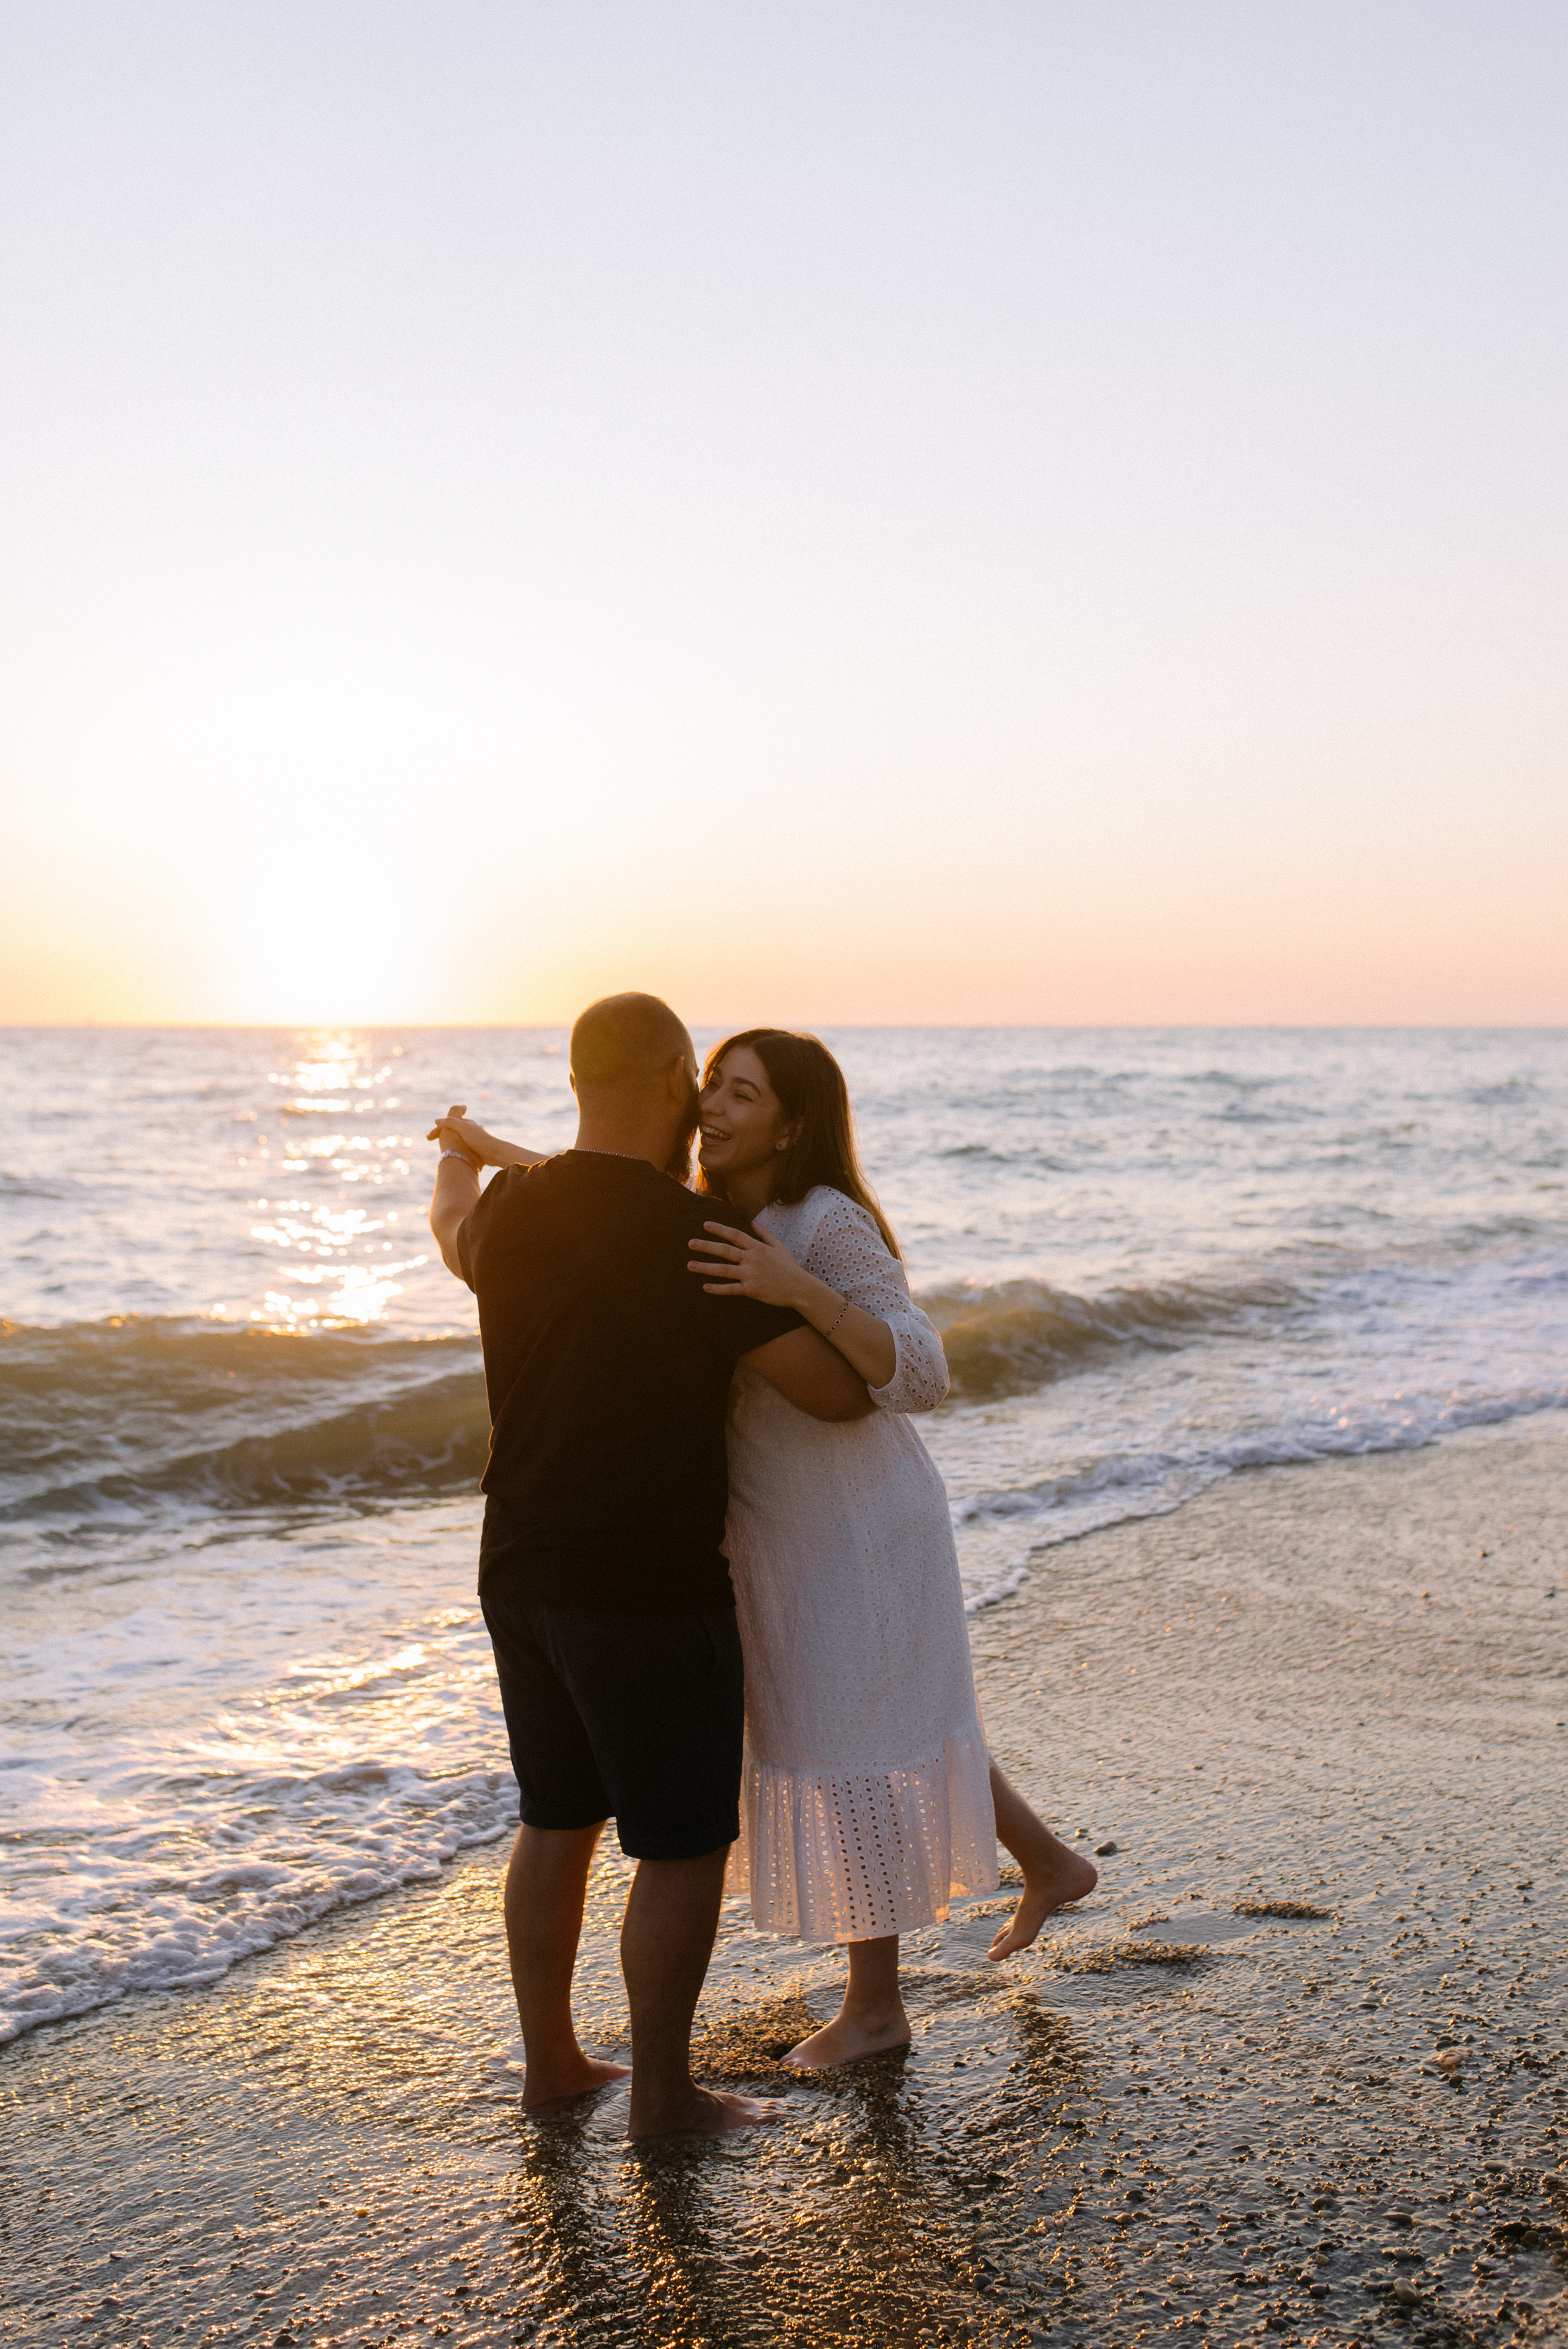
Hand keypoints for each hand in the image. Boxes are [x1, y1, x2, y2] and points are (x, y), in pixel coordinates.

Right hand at [426, 1106, 489, 1165]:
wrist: (494, 1153)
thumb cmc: (478, 1140)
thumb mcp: (462, 1128)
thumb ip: (449, 1123)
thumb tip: (436, 1120)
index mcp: (468, 1123)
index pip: (448, 1123)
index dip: (438, 1128)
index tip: (429, 1138)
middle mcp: (472, 1130)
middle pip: (453, 1131)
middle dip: (443, 1134)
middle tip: (434, 1141)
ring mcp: (475, 1140)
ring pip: (459, 1140)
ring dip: (451, 1143)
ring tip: (443, 1149)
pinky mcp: (478, 1149)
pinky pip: (464, 1148)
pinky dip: (457, 1149)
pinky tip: (455, 1155)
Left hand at [688, 1221, 808, 1307]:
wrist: (800, 1288)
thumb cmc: (789, 1267)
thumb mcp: (779, 1246)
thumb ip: (765, 1234)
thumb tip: (753, 1221)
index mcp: (758, 1247)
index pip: (735, 1235)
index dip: (720, 1229)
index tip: (705, 1225)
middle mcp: (752, 1259)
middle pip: (726, 1250)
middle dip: (707, 1246)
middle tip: (690, 1243)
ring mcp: (751, 1274)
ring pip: (724, 1269)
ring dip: (706, 1267)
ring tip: (690, 1265)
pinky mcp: (752, 1289)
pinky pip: (732, 1288)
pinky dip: (718, 1288)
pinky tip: (705, 1287)